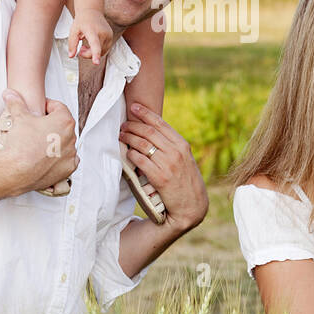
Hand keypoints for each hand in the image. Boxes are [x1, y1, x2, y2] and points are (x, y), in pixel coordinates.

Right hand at [0, 90, 76, 194]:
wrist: (16, 171)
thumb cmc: (21, 145)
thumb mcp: (19, 118)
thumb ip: (16, 103)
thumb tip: (11, 94)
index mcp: (64, 121)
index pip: (59, 107)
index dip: (47, 106)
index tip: (40, 109)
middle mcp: (71, 137)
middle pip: (63, 125)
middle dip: (51, 124)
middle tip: (38, 126)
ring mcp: (70, 154)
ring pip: (65, 143)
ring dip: (56, 141)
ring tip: (40, 143)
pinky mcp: (67, 169)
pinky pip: (67, 160)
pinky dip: (59, 158)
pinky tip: (47, 157)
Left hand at [68, 8, 112, 64]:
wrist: (92, 11)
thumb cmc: (82, 21)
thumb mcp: (73, 31)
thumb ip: (72, 44)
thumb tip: (71, 56)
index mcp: (92, 30)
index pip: (94, 44)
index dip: (95, 54)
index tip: (96, 62)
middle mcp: (103, 33)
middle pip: (96, 51)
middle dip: (87, 54)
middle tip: (80, 49)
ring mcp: (109, 35)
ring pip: (101, 52)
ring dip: (92, 53)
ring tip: (85, 46)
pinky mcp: (111, 37)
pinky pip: (104, 50)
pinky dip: (97, 50)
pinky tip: (92, 45)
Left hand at [119, 103, 206, 230]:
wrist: (191, 206)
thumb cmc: (185, 182)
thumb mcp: (184, 160)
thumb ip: (171, 147)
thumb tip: (152, 134)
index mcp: (182, 145)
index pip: (161, 124)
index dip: (146, 113)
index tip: (134, 107)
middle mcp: (176, 152)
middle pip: (149, 132)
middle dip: (133, 126)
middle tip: (123, 125)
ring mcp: (169, 164)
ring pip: (143, 144)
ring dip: (129, 138)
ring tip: (121, 136)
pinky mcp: (160, 178)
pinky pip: (141, 161)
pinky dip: (132, 155)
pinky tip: (127, 153)